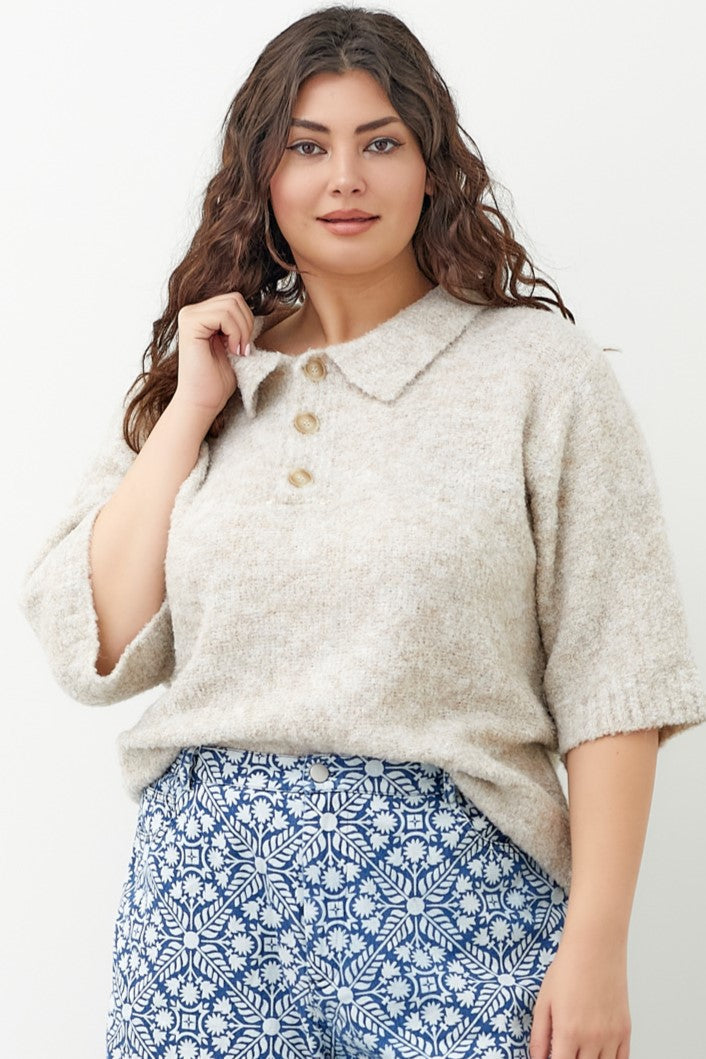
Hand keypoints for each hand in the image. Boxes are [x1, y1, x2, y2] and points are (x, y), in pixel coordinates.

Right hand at [174, 291, 253, 417]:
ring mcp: (188, 315)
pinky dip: (234, 333)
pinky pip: (223, 315)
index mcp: (202, 314)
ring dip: (242, 330)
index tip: (244, 347)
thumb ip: (239, 323)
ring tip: (237, 351)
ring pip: (231, 304)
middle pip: (235, 298)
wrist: (203, 401)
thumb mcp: (234, 344)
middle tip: (243, 350)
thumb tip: (258, 305)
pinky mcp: (189, 323)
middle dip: (247, 324)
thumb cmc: (218, 379)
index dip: (247, 321)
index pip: (235, 300)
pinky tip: (231, 350)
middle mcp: (192, 311)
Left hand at [529, 935, 631, 1057]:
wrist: (595, 947)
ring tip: (580, 1050)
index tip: (553, 1058)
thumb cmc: (568, 969)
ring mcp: (611, 1036)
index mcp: (568, 1031)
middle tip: (566, 1050)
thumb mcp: (544, 1001)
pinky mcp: (625, 1030)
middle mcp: (592, 1038)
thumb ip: (539, 1036)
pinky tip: (598, 1054)